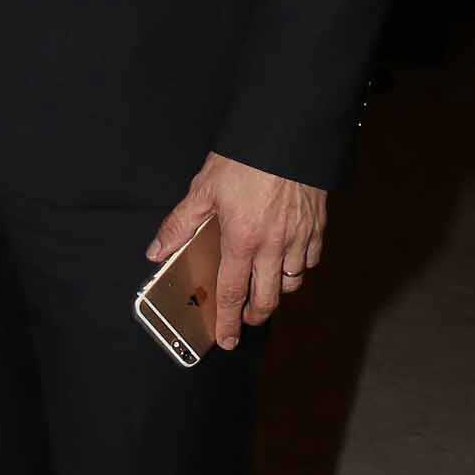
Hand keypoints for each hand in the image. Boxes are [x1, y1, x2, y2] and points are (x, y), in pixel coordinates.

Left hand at [148, 150, 326, 344]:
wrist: (288, 133)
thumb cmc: (244, 159)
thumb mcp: (203, 189)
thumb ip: (180, 224)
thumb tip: (157, 250)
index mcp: (241, 240)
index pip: (231, 293)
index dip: (227, 322)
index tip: (226, 340)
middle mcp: (272, 246)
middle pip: (267, 298)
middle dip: (255, 315)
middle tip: (246, 318)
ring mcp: (299, 238)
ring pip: (292, 282)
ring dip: (277, 291)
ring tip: (264, 287)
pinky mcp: (317, 226)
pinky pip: (310, 260)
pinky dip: (298, 267)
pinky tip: (287, 260)